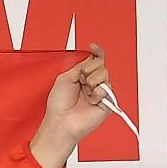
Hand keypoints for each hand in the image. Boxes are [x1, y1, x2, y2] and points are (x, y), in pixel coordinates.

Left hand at [29, 43, 112, 167]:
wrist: (62, 121)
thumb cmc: (59, 105)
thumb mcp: (65, 78)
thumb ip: (80, 66)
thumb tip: (91, 58)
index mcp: (81, 77)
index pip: (94, 61)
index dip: (96, 53)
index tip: (93, 47)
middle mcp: (92, 83)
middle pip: (100, 64)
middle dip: (89, 70)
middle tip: (80, 80)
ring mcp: (100, 91)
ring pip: (105, 73)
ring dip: (92, 81)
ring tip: (85, 91)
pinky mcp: (107, 101)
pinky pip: (108, 87)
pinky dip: (98, 92)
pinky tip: (91, 99)